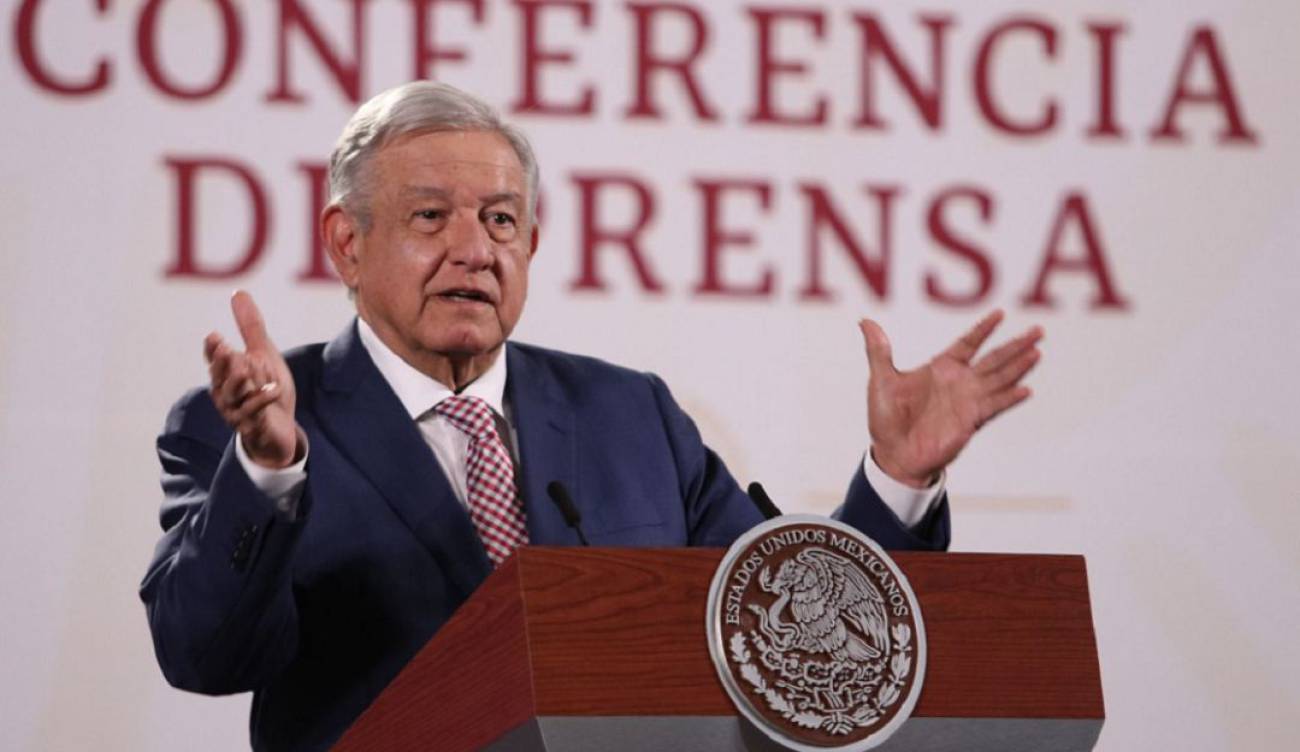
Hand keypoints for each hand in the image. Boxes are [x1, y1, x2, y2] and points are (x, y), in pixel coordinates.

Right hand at [204, 291, 300, 468]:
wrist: (281, 429)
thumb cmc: (266, 390)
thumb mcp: (263, 355)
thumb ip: (250, 328)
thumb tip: (238, 293)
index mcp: (225, 376)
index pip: (215, 361)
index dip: (213, 351)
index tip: (214, 336)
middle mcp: (226, 395)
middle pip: (221, 378)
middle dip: (223, 364)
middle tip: (227, 349)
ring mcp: (237, 413)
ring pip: (235, 397)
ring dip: (241, 382)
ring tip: (247, 366)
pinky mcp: (253, 428)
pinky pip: (255, 415)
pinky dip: (262, 401)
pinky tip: (273, 388)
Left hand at [860, 310, 1041, 487]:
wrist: (894, 454)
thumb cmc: (886, 419)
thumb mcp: (881, 381)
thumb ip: (878, 351)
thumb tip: (865, 321)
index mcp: (940, 368)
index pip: (968, 343)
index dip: (983, 329)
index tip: (1000, 313)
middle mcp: (959, 382)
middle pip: (994, 358)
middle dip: (1015, 345)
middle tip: (1038, 330)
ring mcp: (968, 401)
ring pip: (1000, 378)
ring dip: (1019, 366)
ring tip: (1037, 351)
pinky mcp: (971, 420)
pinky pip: (994, 406)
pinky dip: (1010, 398)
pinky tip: (1026, 389)